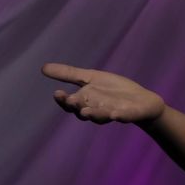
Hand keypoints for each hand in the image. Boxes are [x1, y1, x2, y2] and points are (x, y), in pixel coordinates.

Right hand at [42, 63, 164, 124]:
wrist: (141, 100)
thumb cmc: (113, 90)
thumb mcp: (91, 78)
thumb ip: (69, 74)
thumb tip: (42, 67)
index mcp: (86, 102)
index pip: (71, 104)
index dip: (64, 101)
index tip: (58, 93)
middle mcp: (97, 110)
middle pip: (84, 111)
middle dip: (77, 107)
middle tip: (71, 101)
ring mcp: (113, 113)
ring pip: (101, 116)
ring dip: (94, 114)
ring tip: (87, 112)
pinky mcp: (130, 114)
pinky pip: (124, 117)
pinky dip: (120, 116)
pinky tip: (116, 115)